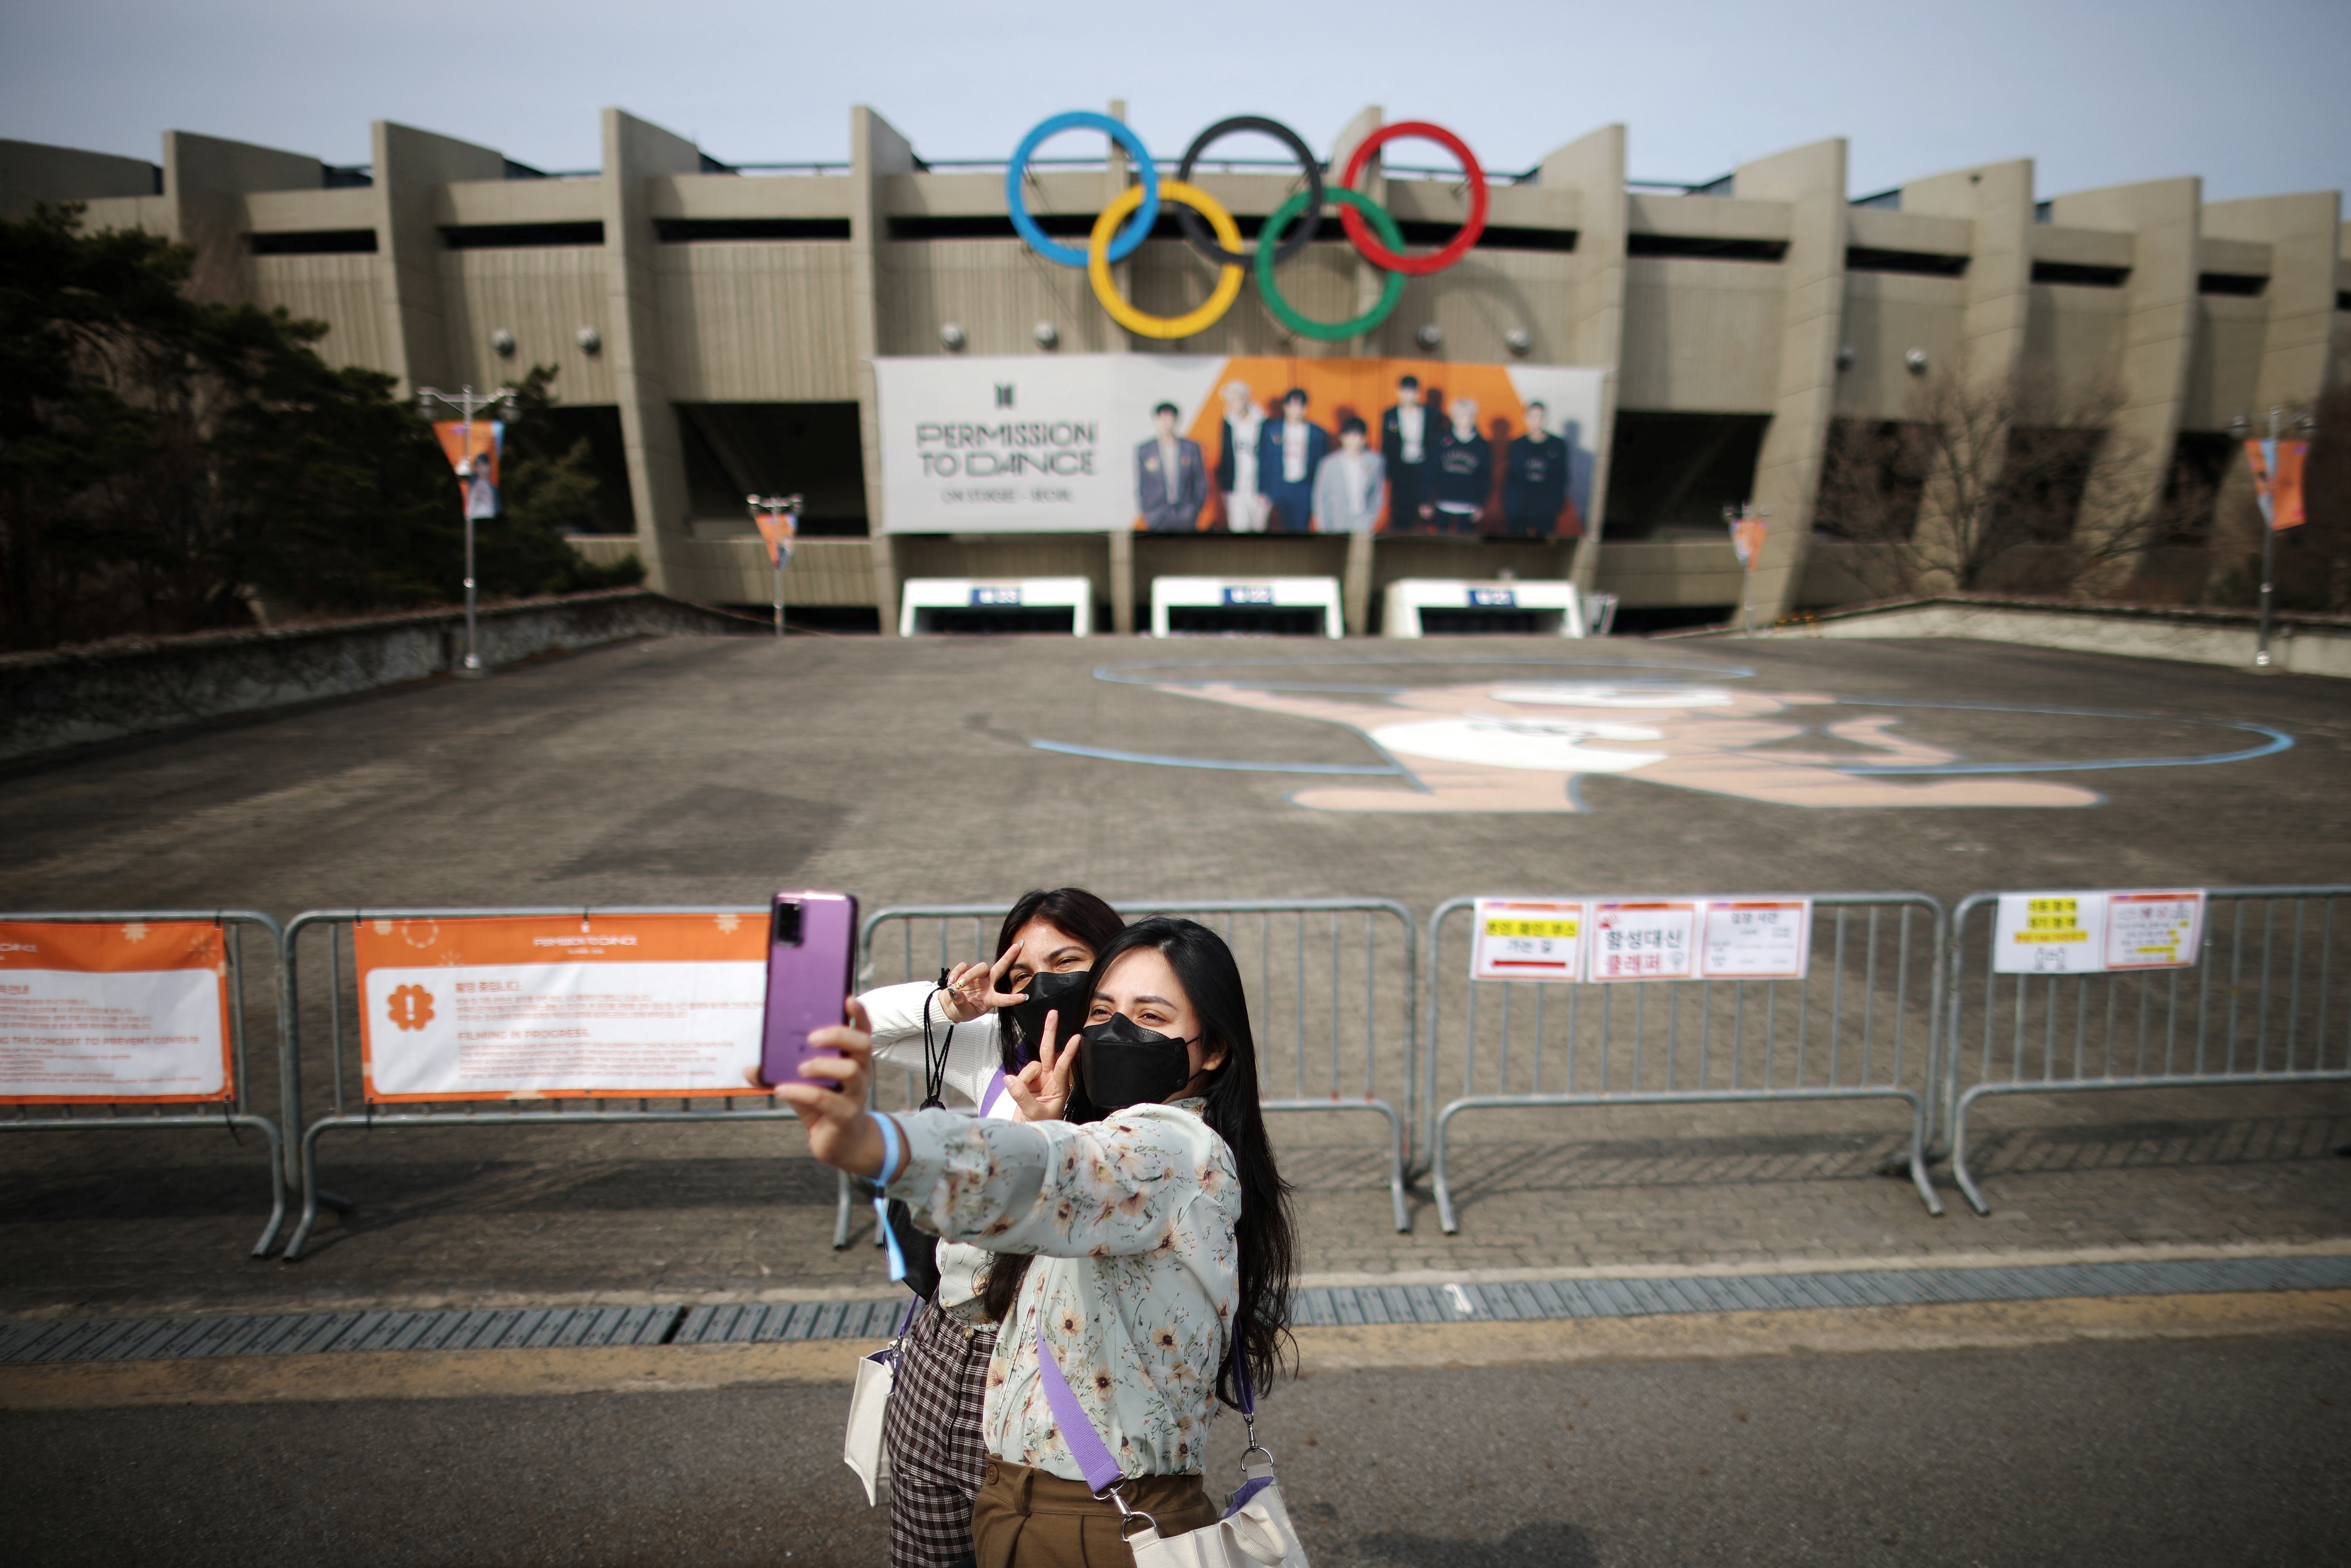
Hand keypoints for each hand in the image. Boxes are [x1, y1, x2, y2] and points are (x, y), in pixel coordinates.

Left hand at [770, 997, 886, 1175]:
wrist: (840, 1143)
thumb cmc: (822, 1106)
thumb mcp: (803, 1085)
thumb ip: (780, 1073)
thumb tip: (749, 1069)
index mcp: (853, 1059)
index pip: (863, 1031)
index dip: (859, 1014)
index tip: (847, 997)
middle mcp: (861, 1073)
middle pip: (862, 1045)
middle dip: (838, 1035)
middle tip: (811, 1038)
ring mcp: (856, 1095)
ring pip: (850, 1072)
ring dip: (822, 1065)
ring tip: (800, 1068)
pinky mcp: (845, 1115)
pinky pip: (826, 1100)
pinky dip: (801, 1092)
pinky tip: (783, 1089)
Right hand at [939, 952, 1026, 1023]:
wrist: (949, 1005)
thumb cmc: (960, 1010)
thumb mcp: (961, 1012)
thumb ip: (960, 1003)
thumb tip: (955, 992)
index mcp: (990, 999)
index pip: (1003, 999)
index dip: (1013, 998)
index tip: (1024, 997)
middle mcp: (987, 985)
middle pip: (1000, 969)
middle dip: (1008, 957)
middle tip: (1018, 946)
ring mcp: (978, 977)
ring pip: (980, 967)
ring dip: (969, 975)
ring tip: (958, 985)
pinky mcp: (966, 971)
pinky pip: (964, 966)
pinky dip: (956, 973)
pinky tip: (951, 983)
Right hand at [1005, 1009, 1079, 1122]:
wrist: (1030, 1133)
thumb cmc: (1041, 1126)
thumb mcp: (1033, 1114)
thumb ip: (1022, 1096)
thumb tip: (1009, 1078)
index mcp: (1059, 1087)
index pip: (1063, 1066)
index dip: (1069, 1052)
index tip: (1076, 1038)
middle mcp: (1050, 1079)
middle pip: (1049, 1051)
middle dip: (1050, 1032)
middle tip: (1054, 1013)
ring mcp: (1038, 1079)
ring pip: (1029, 1067)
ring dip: (1024, 1079)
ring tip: (1025, 1098)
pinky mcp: (1025, 1082)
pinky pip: (1017, 1075)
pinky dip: (1015, 1083)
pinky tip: (1018, 1094)